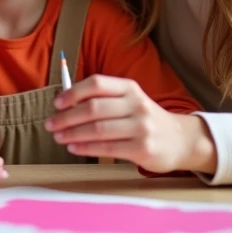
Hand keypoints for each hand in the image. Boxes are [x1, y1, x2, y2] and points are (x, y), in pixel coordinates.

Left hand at [46, 75, 216, 173]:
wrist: (181, 140)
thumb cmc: (145, 119)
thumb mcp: (130, 101)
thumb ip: (104, 99)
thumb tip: (65, 103)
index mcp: (130, 88)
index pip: (96, 84)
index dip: (73, 93)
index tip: (56, 104)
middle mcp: (136, 104)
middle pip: (93, 108)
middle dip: (66, 117)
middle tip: (50, 124)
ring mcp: (141, 127)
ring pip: (97, 129)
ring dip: (72, 134)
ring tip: (58, 137)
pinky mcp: (142, 148)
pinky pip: (107, 147)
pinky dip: (85, 148)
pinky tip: (74, 147)